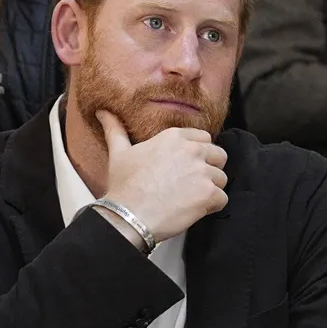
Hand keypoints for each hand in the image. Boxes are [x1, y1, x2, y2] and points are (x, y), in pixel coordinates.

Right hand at [97, 110, 228, 242]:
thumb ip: (116, 131)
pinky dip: (212, 206)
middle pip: (218, 156)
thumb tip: (104, 113)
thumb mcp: (119, 153)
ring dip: (209, 189)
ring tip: (189, 198)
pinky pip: (222, 199)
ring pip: (221, 178)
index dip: (198, 154)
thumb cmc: (124, 186)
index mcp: (174, 137)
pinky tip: (193, 209)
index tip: (186, 166)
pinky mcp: (209, 193)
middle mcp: (192, 150)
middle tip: (190, 183)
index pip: (204, 139)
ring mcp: (202, 171)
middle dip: (209, 169)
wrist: (129, 215)